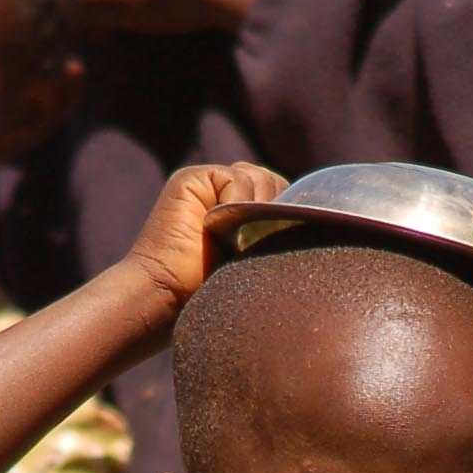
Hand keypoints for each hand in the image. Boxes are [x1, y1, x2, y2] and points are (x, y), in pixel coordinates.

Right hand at [123, 160, 290, 318]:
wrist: (168, 295)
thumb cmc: (208, 291)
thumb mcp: (252, 260)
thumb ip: (272, 233)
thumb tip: (305, 218)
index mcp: (241, 211)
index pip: (280, 195)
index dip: (285, 213)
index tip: (276, 240)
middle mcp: (225, 194)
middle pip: (273, 182)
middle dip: (275, 208)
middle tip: (254, 243)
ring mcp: (208, 184)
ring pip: (259, 177)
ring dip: (256, 207)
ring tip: (235, 239)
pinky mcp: (191, 180)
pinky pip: (236, 177)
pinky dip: (237, 200)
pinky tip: (219, 226)